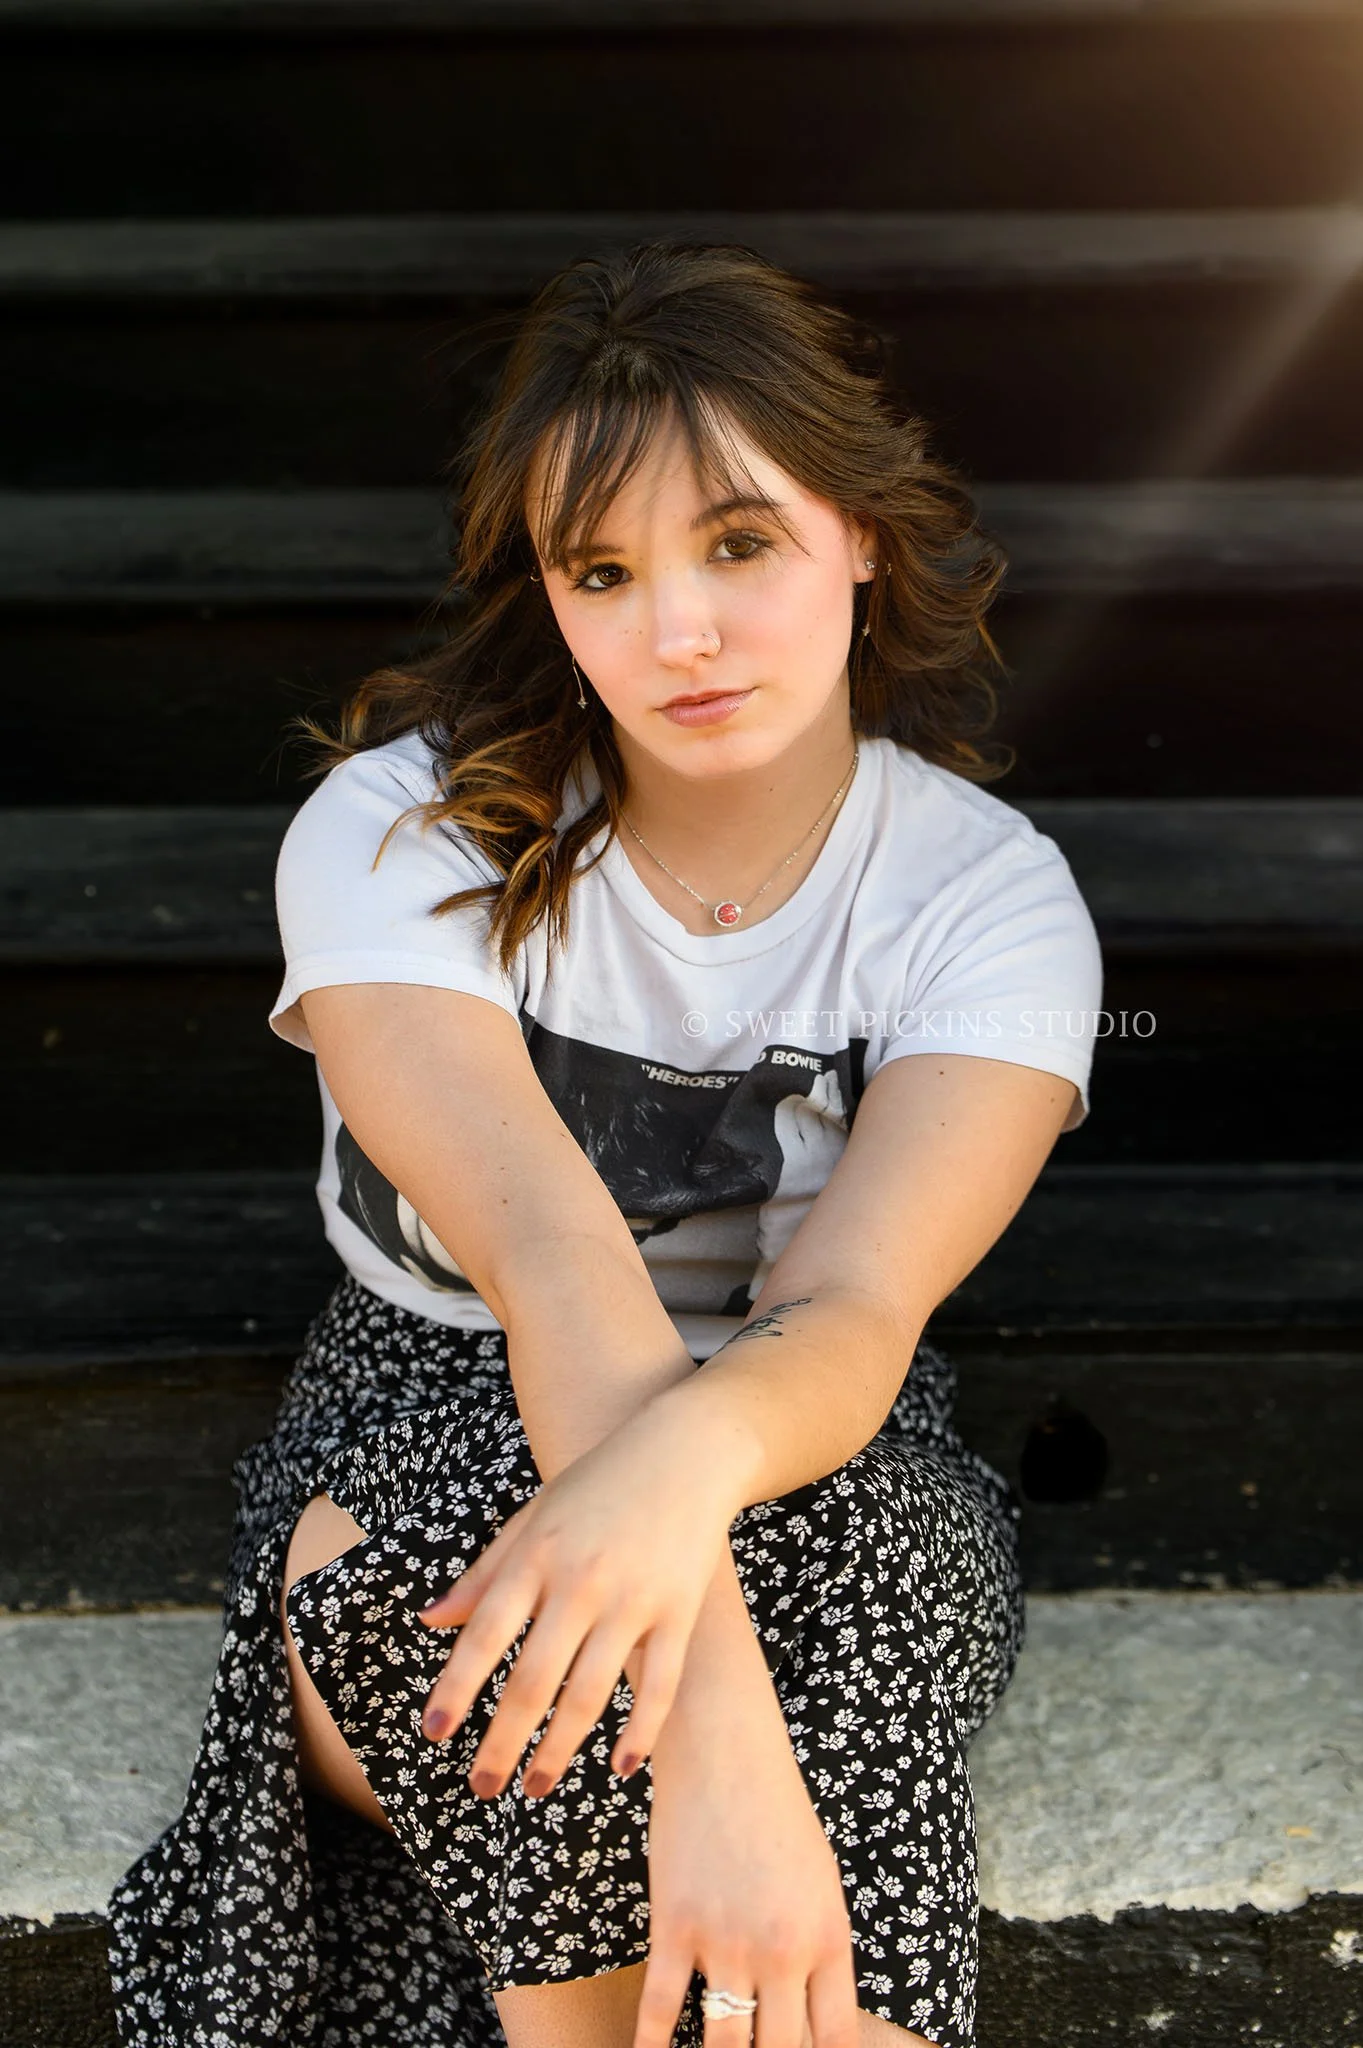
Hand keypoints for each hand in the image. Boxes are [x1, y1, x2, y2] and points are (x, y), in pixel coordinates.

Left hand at [416, 1392, 745, 1797]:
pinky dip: (641, 1731)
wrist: (684, 1451)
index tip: (434, 1732)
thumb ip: (484, 1573)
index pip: (486, 1633)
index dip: (457, 1686)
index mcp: (537, 1555)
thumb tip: (428, 1622)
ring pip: (590, 1692)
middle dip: (502, 1741)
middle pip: (533, 1678)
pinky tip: (621, 1766)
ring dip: (559, 1749)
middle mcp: (582, 1581)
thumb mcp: (532, 1517)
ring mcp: (634, 1599)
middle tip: (482, 1788)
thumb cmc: (598, 1486)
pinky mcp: (680, 1612)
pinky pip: (659, 1685)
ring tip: (534, 1786)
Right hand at [632, 1651, 860, 2047]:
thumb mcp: (822, 1885)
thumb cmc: (779, 1815)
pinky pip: (660, 2008)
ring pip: (723, 2046)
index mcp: (827, 1938)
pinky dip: (650, 2047)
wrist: (725, 1751)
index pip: (836, 2040)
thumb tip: (815, 2021)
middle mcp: (781, 1950)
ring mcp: (725, 1940)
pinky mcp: (674, 1925)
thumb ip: (821, 1954)